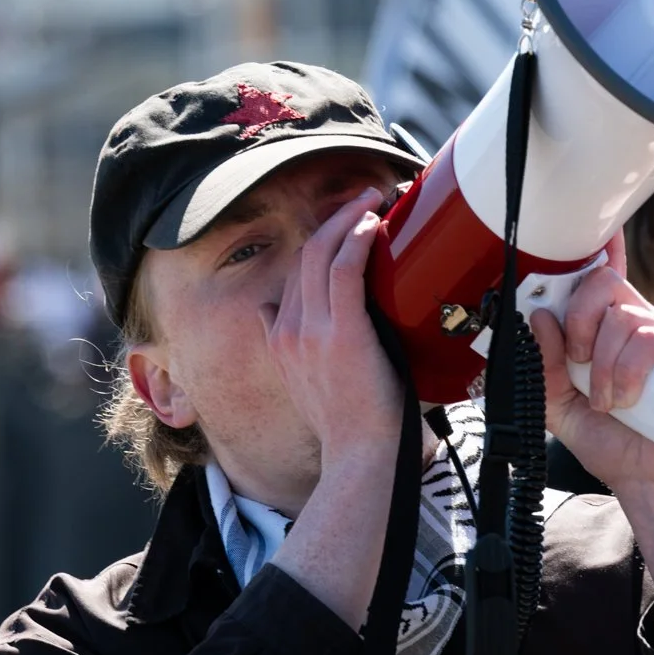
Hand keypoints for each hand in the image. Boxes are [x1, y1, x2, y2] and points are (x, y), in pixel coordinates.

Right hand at [260, 186, 403, 469]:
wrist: (360, 455)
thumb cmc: (350, 427)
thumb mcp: (309, 387)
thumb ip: (296, 353)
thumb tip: (282, 321)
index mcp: (280, 340)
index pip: (294, 276)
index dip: (318, 245)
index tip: (343, 227)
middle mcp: (288, 330)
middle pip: (304, 257)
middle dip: (331, 220)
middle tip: (362, 200)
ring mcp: (310, 331)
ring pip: (320, 253)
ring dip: (346, 218)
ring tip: (372, 198)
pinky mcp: (340, 333)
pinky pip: (343, 268)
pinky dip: (356, 238)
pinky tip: (372, 222)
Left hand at [529, 234, 653, 492]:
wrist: (650, 480)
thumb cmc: (613, 441)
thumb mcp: (560, 406)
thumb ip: (544, 366)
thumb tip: (539, 318)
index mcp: (606, 329)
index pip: (599, 276)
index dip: (594, 249)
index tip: (581, 240)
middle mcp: (638, 323)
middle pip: (603, 282)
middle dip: (577, 319)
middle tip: (576, 361)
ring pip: (621, 316)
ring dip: (602, 366)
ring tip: (607, 402)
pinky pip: (647, 339)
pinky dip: (627, 373)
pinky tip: (627, 400)